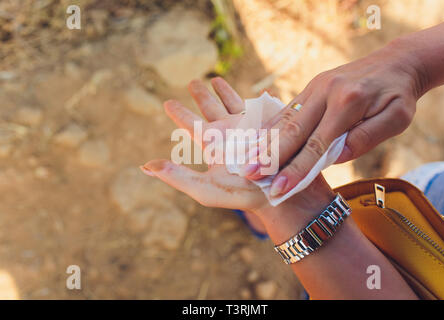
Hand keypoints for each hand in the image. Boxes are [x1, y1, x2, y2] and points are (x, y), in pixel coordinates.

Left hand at [141, 78, 333, 223]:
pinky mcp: (268, 125)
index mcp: (213, 145)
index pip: (191, 125)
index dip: (180, 113)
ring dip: (223, 91)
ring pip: (231, 103)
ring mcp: (248, 128)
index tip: (168, 102)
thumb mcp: (205, 188)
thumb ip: (177, 177)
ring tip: (214, 78)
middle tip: (192, 81)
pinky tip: (256, 91)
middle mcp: (228, 135)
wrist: (281, 195)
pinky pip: (259, 106)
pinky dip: (256, 98)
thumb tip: (145, 167)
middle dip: (201, 95)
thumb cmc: (242, 194)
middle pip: (210, 109)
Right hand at [242, 39, 422, 196]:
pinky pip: (287, 109)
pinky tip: (255, 138)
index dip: (296, 169)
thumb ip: (366, 137)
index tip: (278, 189)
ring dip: (263, 140)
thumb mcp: (396, 118)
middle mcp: (325, 92)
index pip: (316, 145)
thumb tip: (334, 157)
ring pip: (284, 118)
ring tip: (244, 159)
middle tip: (247, 174)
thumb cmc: (398, 94)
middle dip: (268, 155)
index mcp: (347, 103)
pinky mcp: (310, 87)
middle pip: (292, 130)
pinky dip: (270, 126)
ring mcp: (314, 87)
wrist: (396, 62)